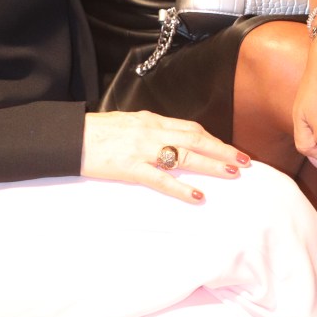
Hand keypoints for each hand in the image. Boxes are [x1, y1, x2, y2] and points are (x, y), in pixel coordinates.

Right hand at [81, 111, 250, 203]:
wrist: (70, 136)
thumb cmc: (98, 131)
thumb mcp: (129, 122)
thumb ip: (151, 129)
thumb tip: (169, 136)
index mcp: (153, 120)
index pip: (191, 128)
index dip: (213, 139)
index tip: (230, 148)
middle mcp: (153, 131)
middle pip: (196, 139)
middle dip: (223, 150)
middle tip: (245, 160)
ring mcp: (143, 149)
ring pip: (185, 156)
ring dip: (212, 165)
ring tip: (233, 173)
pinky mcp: (131, 168)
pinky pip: (161, 179)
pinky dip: (182, 188)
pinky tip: (198, 196)